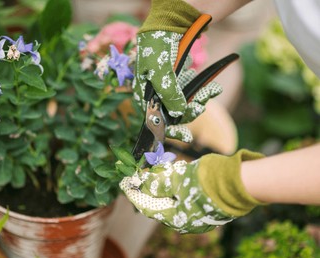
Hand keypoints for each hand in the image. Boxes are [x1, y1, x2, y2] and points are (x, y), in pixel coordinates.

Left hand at [120, 149, 263, 233]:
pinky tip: (173, 173)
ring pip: (172, 199)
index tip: (125, 182)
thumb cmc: (207, 182)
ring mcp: (195, 214)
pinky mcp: (204, 205)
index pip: (147, 207)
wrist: (240, 182)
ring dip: (162, 185)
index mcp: (176, 218)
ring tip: (156, 170)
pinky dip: (175, 186)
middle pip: (159, 203)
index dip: (134, 193)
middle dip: (149, 187)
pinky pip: (183, 197)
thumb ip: (158, 183)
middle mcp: (184, 220)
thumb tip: (142, 182)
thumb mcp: (178, 180)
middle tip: (140, 173)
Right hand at [133, 0, 222, 141]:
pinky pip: (191, 90)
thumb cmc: (158, 46)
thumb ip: (168, 94)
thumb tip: (179, 113)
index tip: (188, 138)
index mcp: (144, 94)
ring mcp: (167, 85)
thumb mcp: (161, 71)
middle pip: (173, 112)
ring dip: (200, 98)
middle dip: (190, 110)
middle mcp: (155, 92)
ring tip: (212, 90)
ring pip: (185, 102)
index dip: (171, 129)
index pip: (157, 119)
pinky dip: (201, 89)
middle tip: (202, 105)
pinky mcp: (179, 78)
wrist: (169, 21)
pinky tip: (211, 85)